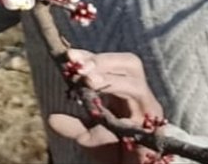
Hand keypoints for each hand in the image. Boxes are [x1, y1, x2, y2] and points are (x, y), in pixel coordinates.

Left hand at [47, 49, 164, 163]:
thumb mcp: (88, 138)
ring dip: (110, 80)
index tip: (69, 56)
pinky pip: (142, 111)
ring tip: (89, 82)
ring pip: (136, 84)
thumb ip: (72, 126)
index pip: (109, 63)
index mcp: (122, 90)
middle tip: (81, 69)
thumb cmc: (113, 150)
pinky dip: (120, 106)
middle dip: (103, 62)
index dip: (90, 56)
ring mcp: (148, 109)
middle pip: (130, 64)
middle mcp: (138, 95)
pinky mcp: (155, 126)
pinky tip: (102, 105)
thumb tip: (52, 119)